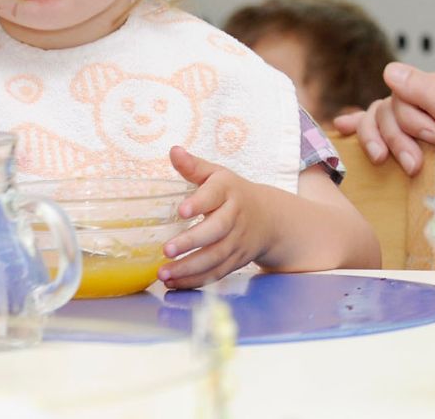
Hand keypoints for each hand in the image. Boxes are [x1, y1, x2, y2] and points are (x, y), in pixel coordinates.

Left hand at [161, 145, 275, 288]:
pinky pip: (217, 273)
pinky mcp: (237, 260)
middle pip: (217, 230)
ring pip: (216, 257)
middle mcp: (236, 217)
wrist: (270, 218)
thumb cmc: (233, 194)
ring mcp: (238, 241)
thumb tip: (173, 151)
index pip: (215, 195)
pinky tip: (174, 282)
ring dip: (189, 268)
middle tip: (167, 249)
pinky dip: (195, 281)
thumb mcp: (218, 175)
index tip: (181, 210)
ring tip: (164, 273)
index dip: (199, 203)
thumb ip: (194, 167)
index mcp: (229, 191)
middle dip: (192, 241)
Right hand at [335, 63, 434, 200]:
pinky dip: (362, 134)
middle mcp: (434, 103)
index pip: (403, 90)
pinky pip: (380, 137)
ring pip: (380, 124)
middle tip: (417, 163)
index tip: (434, 139)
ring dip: (387, 146)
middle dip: (398, 137)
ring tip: (410, 169)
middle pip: (387, 108)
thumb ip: (427, 93)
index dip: (408, 117)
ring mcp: (423, 128)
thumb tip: (389, 70)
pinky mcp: (415, 153)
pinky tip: (344, 130)